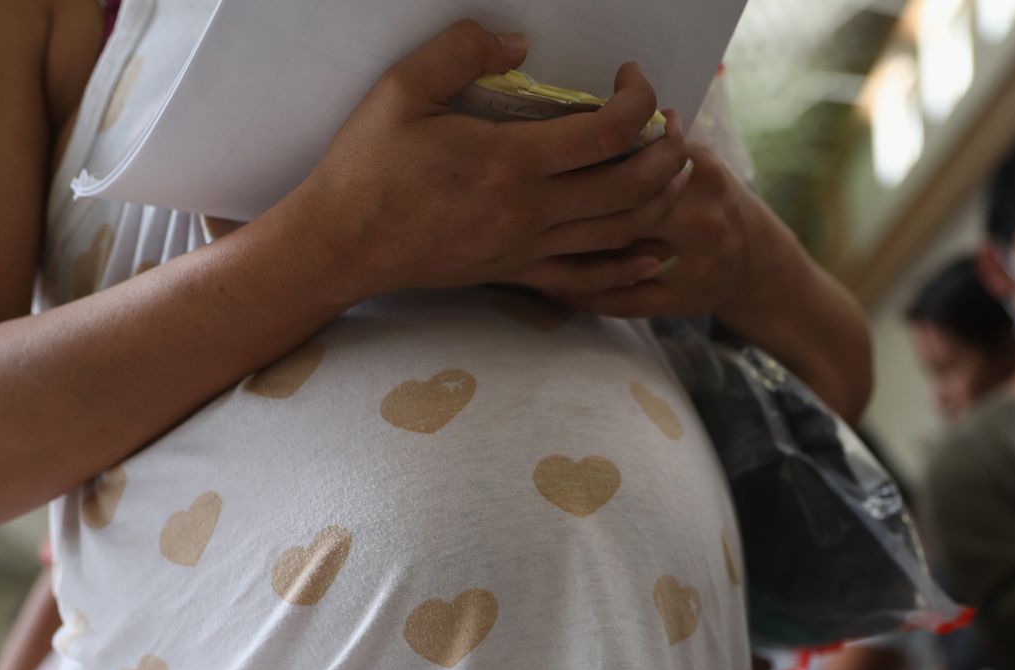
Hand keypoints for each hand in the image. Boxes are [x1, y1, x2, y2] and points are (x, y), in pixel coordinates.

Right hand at [297, 21, 694, 298]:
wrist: (340, 244)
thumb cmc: (367, 166)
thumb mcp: (401, 90)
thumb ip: (460, 51)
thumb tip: (517, 42)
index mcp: (508, 162)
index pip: (607, 133)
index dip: (638, 101)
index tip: (633, 78)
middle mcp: (529, 212)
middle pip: (633, 188)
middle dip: (669, 150)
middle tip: (671, 121)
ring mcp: (526, 249)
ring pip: (622, 234)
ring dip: (662, 200)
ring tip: (674, 167)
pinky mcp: (516, 273)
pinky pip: (588, 280)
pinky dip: (630, 269)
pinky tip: (653, 253)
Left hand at [544, 136, 778, 319]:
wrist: (753, 263)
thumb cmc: (708, 200)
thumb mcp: (696, 161)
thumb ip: (654, 144)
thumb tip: (599, 114)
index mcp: (703, 174)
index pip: (643, 159)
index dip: (598, 151)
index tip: (562, 147)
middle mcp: (702, 219)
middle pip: (627, 210)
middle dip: (576, 205)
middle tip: (532, 199)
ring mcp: (693, 265)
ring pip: (621, 258)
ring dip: (571, 251)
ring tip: (531, 240)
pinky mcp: (678, 301)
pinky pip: (621, 301)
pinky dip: (583, 293)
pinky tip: (549, 283)